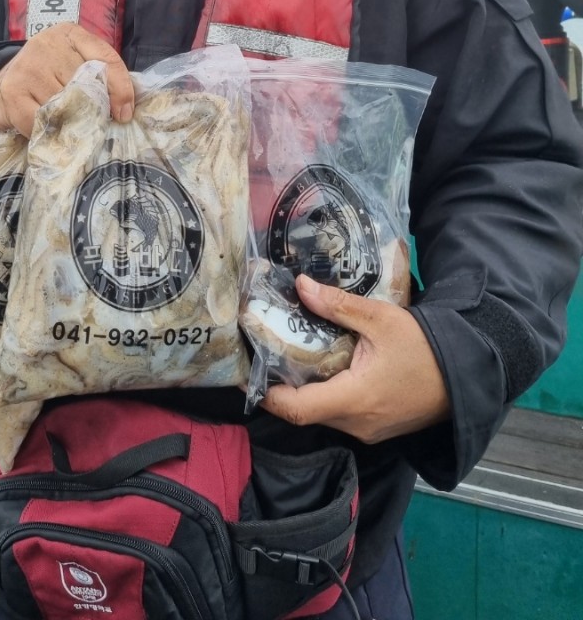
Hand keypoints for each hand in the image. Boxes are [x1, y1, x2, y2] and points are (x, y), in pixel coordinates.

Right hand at [0, 22, 134, 136]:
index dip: (120, 89)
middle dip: (92, 110)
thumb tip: (124, 111)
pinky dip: (46, 131)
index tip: (123, 115)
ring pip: (65, 106)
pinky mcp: (13, 90)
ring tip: (63, 124)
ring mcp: (29, 66)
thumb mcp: (74, 66)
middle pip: (86, 86)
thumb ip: (99, 78)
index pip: (106, 58)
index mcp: (70, 34)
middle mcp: (48, 44)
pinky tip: (43, 127)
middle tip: (88, 123)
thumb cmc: (47, 78)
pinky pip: (41, 121)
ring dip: (68, 123)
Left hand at [261, 274, 450, 443]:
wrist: (468, 373)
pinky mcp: (378, 427)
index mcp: (353, 400)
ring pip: (323, 413)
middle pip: (305, 411)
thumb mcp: (381, 319)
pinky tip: (326, 364)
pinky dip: (328, 392)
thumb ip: (338, 306)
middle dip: (284, 384)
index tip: (248, 370)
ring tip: (293, 351)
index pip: (295, 409)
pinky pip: (342, 414)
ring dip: (307, 388)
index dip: (267, 393)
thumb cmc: (425, 347)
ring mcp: (368, 430)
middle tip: (268, 349)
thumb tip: (301, 286)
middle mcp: (356, 424)